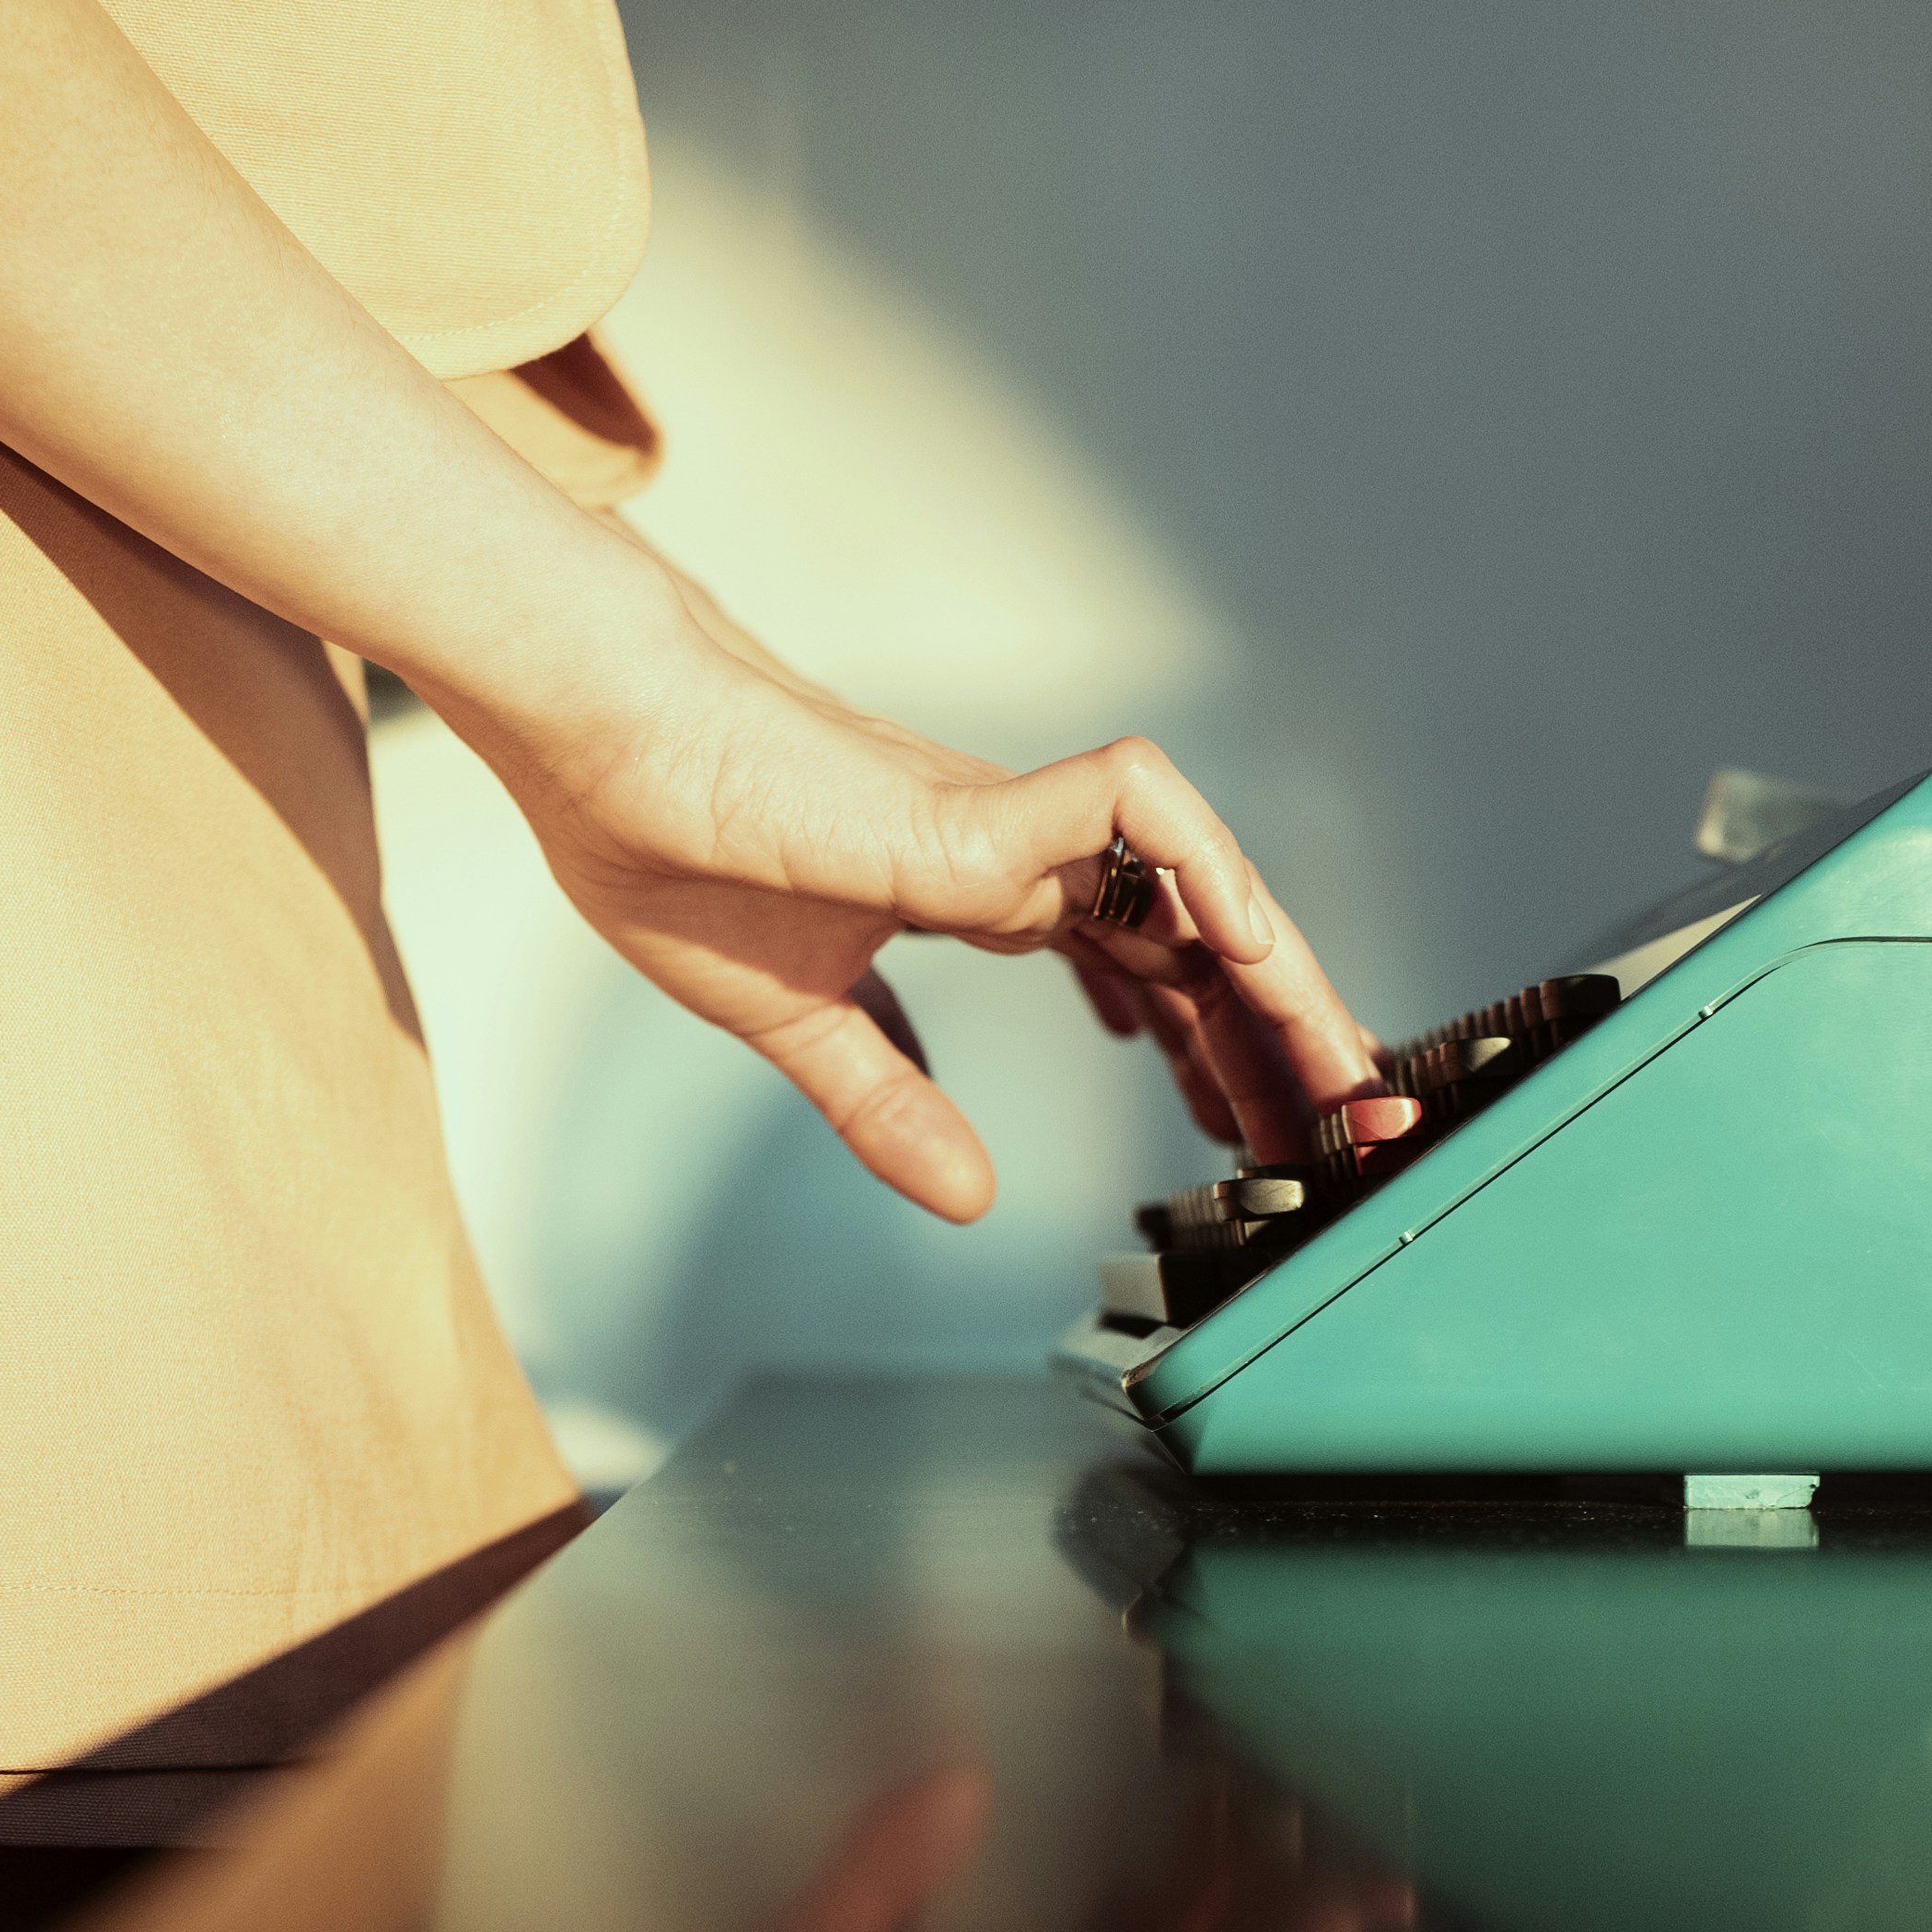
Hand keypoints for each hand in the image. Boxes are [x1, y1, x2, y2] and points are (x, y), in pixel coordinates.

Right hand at [444, 573, 1416, 1218]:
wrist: (586, 736)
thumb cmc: (661, 839)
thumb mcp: (793, 1019)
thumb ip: (886, 1098)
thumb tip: (968, 1195)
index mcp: (976, 890)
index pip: (1138, 971)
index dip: (1209, 1047)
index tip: (1255, 1129)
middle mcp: (1013, 853)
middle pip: (1191, 939)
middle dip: (1276, 1032)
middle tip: (1345, 1119)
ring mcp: (996, 824)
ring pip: (1190, 880)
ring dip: (1274, 971)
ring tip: (1338, 1058)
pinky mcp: (962, 808)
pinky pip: (1127, 810)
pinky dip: (1201, 866)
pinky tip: (1245, 946)